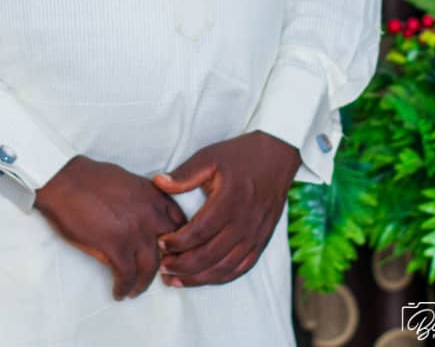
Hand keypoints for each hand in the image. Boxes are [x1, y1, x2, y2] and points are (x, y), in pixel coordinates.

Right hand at [34, 155, 186, 299]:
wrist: (64, 180)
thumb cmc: (90, 178)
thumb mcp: (128, 181)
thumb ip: (144, 199)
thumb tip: (147, 214)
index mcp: (153, 196)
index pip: (179, 222)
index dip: (176, 239)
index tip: (168, 250)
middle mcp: (150, 214)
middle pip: (169, 247)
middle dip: (166, 263)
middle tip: (157, 274)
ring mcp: (134, 231)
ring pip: (150, 267)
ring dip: (143, 283)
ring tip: (136, 290)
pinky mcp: (115, 247)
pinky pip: (127, 276)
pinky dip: (124, 288)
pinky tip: (119, 292)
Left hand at [151, 131, 300, 287]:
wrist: (276, 157)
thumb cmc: (240, 156)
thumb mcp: (210, 157)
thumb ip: (184, 174)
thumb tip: (158, 183)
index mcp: (230, 201)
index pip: (199, 232)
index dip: (177, 242)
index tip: (160, 242)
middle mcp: (244, 223)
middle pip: (210, 255)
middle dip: (182, 265)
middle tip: (162, 267)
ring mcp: (255, 235)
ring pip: (224, 268)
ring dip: (198, 278)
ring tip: (175, 279)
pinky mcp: (261, 242)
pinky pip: (241, 268)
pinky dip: (220, 277)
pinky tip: (202, 278)